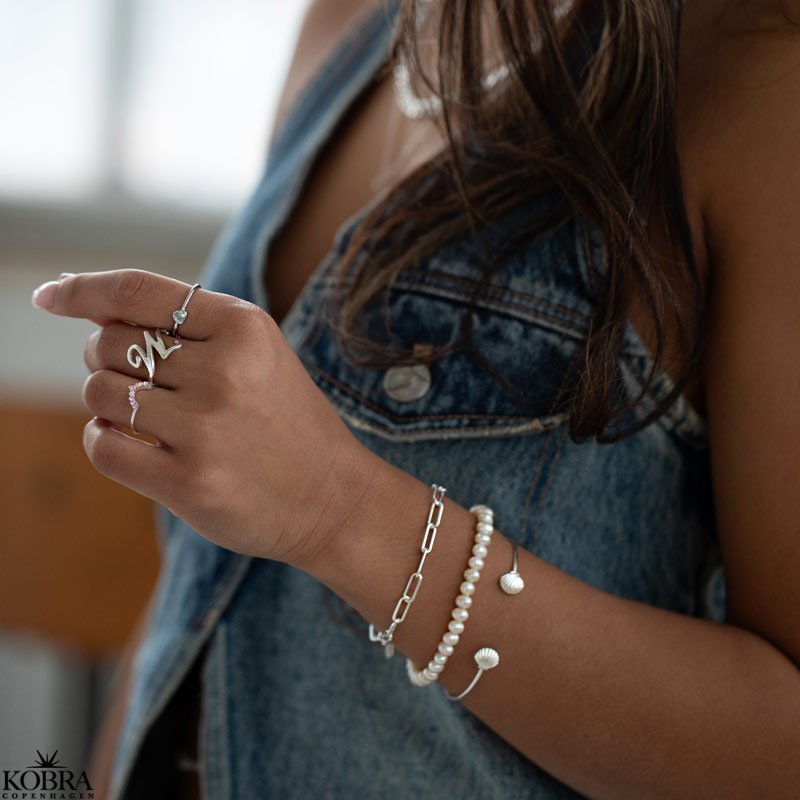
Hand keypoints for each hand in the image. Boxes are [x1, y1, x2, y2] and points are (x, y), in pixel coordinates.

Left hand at [31, 268, 369, 566]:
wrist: (334, 498)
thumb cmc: (287, 420)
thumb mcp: (259, 354)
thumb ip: (187, 327)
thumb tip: (85, 303)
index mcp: (245, 328)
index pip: (137, 292)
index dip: (83, 290)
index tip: (52, 295)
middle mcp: (224, 372)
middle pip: (109, 344)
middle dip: (107, 358)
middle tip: (140, 381)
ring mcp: (205, 430)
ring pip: (99, 393)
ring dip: (109, 403)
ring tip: (149, 417)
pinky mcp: (188, 483)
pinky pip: (102, 446)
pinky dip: (104, 440)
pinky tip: (136, 445)